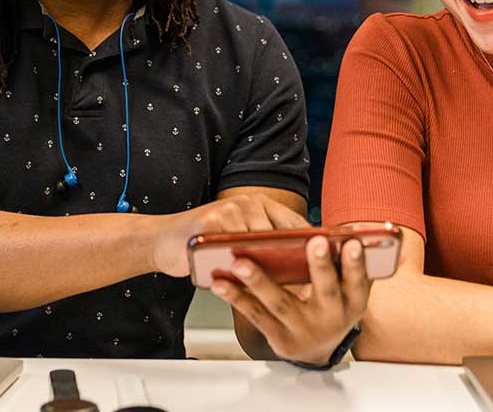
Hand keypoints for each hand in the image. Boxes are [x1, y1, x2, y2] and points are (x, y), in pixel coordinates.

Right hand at [151, 194, 307, 276]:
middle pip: (281, 234)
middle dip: (295, 259)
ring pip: (259, 244)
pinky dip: (244, 268)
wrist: (164, 241)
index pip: (294, 224)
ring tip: (287, 290)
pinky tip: (252, 285)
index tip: (328, 265)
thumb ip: (265, 248)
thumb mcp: (240, 242)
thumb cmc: (207, 246)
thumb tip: (305, 273)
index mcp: (260, 204)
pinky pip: (233, 249)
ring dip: (273, 267)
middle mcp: (247, 202)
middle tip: (312, 284)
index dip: (313, 244)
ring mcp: (229, 209)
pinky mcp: (211, 222)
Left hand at [212, 235, 370, 365]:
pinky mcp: (278, 339)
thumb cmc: (333, 304)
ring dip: (259, 282)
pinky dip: (237, 298)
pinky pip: (256, 315)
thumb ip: (354, 262)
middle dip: (320, 266)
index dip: (356, 263)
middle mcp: (331, 318)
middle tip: (314, 241)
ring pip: (281, 304)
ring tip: (241, 263)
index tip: (352, 243)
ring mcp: (303, 330)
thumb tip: (354, 230)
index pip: (358, 281)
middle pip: (326, 291)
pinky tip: (221, 282)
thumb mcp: (350, 288)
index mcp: (353, 302)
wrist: (318, 348)